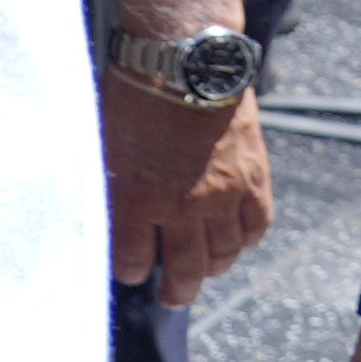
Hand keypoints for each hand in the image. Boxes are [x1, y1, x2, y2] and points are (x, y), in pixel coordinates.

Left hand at [102, 76, 271, 303]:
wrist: (184, 62)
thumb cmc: (131, 97)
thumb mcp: (105, 146)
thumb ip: (112, 187)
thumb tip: (111, 216)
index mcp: (138, 198)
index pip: (135, 259)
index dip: (133, 271)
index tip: (133, 275)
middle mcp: (183, 206)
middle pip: (186, 268)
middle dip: (177, 290)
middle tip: (173, 299)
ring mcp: (223, 196)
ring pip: (223, 254)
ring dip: (213, 270)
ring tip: (203, 274)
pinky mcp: (253, 179)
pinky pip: (255, 228)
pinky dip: (245, 242)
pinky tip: (235, 244)